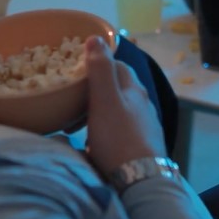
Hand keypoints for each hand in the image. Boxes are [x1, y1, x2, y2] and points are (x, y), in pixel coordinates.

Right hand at [84, 36, 166, 175]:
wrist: (140, 180)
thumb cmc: (119, 138)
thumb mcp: (105, 100)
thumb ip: (100, 69)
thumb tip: (96, 38)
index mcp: (135, 90)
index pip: (118, 66)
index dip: (98, 64)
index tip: (77, 72)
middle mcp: (143, 105)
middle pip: (118, 89)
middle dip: (96, 90)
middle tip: (74, 102)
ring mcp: (144, 127)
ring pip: (119, 111)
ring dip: (99, 112)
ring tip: (80, 124)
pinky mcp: (142, 146)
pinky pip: (120, 131)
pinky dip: (106, 131)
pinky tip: (96, 142)